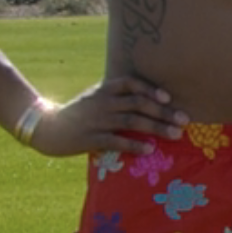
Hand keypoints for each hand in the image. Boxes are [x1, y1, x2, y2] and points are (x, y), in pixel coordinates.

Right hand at [33, 76, 187, 156]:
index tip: (168, 97)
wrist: (47, 129)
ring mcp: (96, 120)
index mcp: (103, 90)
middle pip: (137, 103)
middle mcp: (102, 102)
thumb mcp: (96, 98)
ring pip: (131, 121)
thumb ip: (119, 96)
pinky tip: (150, 149)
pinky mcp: (90, 139)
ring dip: (156, 127)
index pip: (130, 83)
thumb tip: (153, 101)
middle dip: (163, 111)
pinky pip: (116, 141)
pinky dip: (134, 145)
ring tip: (176, 134)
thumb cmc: (80, 114)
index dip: (150, 88)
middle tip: (184, 119)